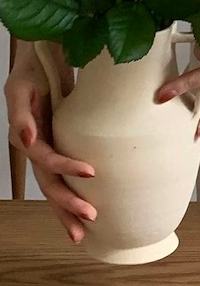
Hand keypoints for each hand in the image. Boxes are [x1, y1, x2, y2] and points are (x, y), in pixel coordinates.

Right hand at [5, 43, 96, 242]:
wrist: (40, 55)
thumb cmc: (31, 69)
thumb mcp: (21, 88)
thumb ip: (21, 116)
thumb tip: (25, 142)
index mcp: (24, 135)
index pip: (45, 160)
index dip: (65, 168)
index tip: (91, 172)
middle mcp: (33, 146)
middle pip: (48, 182)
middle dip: (67, 203)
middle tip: (90, 218)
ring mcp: (45, 147)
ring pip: (54, 185)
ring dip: (67, 207)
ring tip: (85, 230)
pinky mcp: (57, 143)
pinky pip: (63, 174)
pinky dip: (72, 192)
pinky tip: (85, 208)